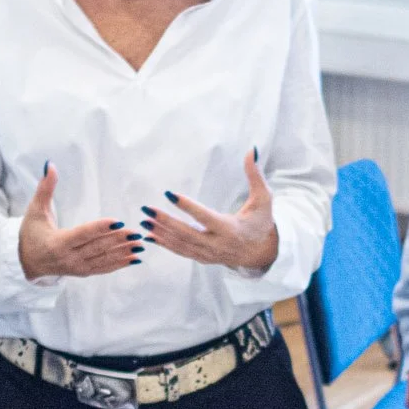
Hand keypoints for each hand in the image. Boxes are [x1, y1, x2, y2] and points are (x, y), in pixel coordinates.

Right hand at [18, 165, 137, 280]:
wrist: (27, 262)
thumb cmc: (31, 233)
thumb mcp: (35, 210)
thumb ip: (45, 188)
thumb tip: (49, 165)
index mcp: (57, 243)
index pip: (82, 234)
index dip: (100, 227)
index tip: (117, 221)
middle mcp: (69, 258)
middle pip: (97, 247)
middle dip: (118, 240)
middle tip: (135, 232)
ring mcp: (77, 268)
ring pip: (103, 259)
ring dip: (123, 252)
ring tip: (140, 244)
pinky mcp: (83, 272)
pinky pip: (104, 268)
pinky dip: (119, 263)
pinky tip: (134, 258)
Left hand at [141, 152, 279, 272]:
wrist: (262, 253)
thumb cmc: (261, 222)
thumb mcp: (263, 199)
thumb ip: (255, 175)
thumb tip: (251, 150)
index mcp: (231, 229)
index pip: (205, 217)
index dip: (187, 206)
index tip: (169, 194)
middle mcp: (218, 244)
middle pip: (187, 234)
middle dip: (165, 222)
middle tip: (147, 210)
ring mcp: (209, 254)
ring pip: (181, 245)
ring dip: (161, 233)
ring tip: (144, 220)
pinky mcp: (203, 259)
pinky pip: (181, 252)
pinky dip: (165, 245)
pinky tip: (150, 236)